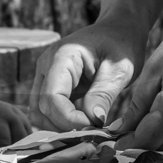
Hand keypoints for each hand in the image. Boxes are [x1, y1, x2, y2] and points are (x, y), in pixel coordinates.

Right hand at [29, 18, 146, 132]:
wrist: (120, 29)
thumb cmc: (122, 44)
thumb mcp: (120, 69)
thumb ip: (103, 95)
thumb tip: (91, 122)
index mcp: (63, 56)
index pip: (52, 97)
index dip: (68, 119)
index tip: (93, 128)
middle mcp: (47, 64)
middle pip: (42, 107)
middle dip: (65, 126)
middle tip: (93, 134)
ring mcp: (47, 74)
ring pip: (40, 111)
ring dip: (60, 127)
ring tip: (88, 131)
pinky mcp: (53, 83)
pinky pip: (48, 109)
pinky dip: (62, 122)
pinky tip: (84, 125)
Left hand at [114, 0, 162, 150]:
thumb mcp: (154, 67)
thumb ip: (138, 103)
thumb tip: (121, 129)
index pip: (147, 139)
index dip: (128, 143)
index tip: (114, 141)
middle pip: (162, 146)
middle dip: (142, 142)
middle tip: (126, 131)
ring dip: (161, 138)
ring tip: (147, 120)